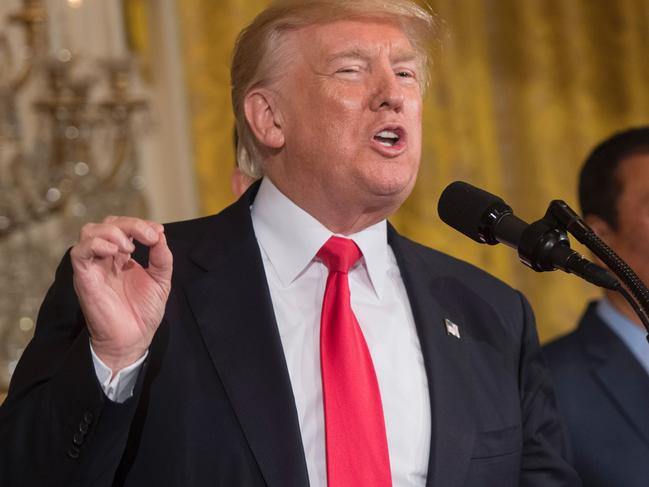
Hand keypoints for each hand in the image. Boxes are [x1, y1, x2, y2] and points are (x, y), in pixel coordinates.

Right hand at [70, 216, 172, 372]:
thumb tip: (160, 234)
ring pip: (90, 231)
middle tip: (149, 237)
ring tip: (130, 248)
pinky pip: (79, 252)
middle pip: (108, 224)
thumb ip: (161, 258)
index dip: (141, 224)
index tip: (158, 232)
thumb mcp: (161, 281)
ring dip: (112, 231)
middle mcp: (105, 258)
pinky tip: (114, 252)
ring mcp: (94, 267)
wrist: (133, 340)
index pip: (124, 227)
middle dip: (130, 224)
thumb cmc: (143, 313)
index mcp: (122, 257)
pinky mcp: (84, 278)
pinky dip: (96, 244)